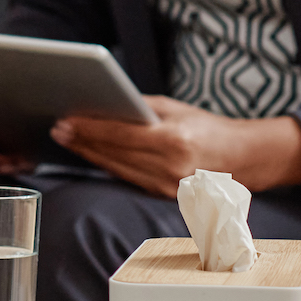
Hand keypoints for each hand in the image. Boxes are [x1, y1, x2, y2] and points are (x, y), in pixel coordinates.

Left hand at [49, 96, 300, 198]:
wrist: (242, 159)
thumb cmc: (207, 128)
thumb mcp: (175, 109)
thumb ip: (140, 108)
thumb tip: (101, 103)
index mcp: (175, 142)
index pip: (121, 136)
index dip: (90, 129)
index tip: (66, 121)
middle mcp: (171, 169)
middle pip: (114, 155)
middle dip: (83, 142)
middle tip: (58, 129)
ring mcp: (168, 188)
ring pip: (117, 170)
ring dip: (90, 155)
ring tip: (68, 140)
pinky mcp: (164, 197)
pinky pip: (128, 179)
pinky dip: (108, 166)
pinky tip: (92, 155)